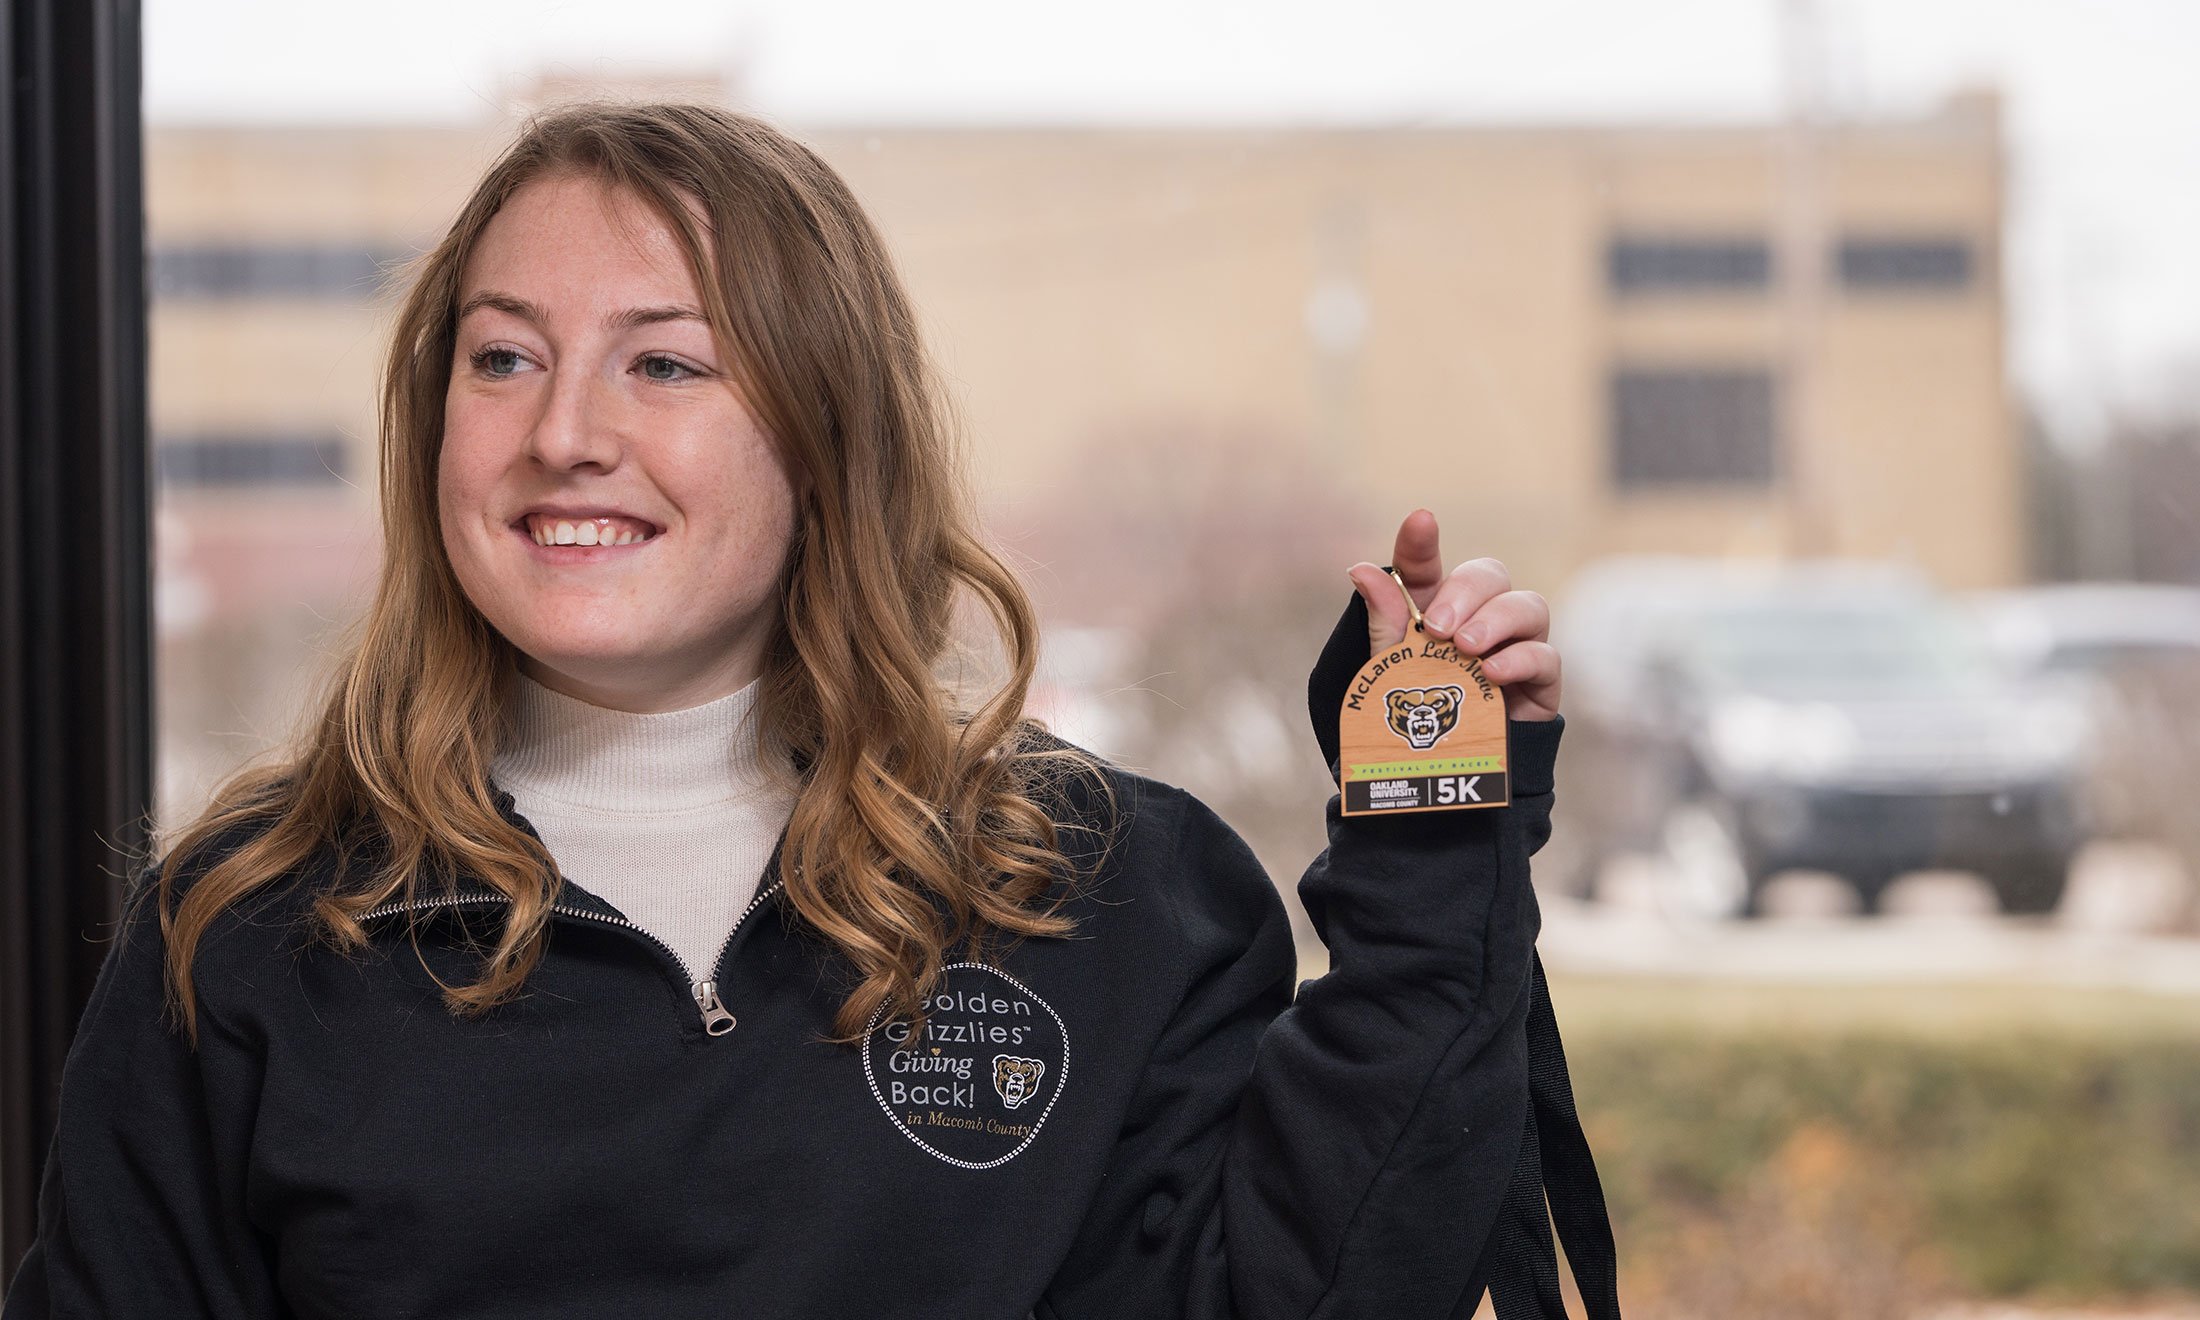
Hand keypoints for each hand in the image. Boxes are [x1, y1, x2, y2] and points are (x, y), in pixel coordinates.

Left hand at [1346, 508, 1560, 721]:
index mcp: (1434, 612)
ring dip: (1497, 620)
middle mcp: (1481, 620)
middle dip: (1465, 592)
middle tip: (1437, 626)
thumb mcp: (1392, 672)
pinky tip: (1491, 674)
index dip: (1421, 544)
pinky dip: (1520, 659)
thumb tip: (1361, 570)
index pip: (1427, 568)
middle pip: (1490, 574)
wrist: (1447, 777)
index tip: (1421, 522)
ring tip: (1466, 648)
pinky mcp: (1540, 682)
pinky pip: (1546, 656)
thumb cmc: (1420, 720)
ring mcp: (1516, 647)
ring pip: (1528, 605)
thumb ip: (1385, 622)